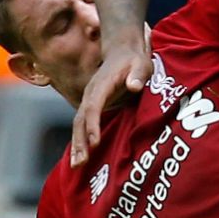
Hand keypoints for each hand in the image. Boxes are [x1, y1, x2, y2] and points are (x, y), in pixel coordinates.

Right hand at [70, 26, 151, 165]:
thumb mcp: (141, 63)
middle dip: (79, 141)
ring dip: (77, 145)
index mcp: (101, 85)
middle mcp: (90, 94)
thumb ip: (138, 74)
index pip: (93, 106)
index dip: (93, 125)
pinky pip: (83, 125)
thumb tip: (133, 86)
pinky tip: (81, 157)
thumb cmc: (135, 59)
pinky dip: (81, 141)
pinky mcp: (92, 106)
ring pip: (79, 124)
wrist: (122, 51)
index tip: (94, 143)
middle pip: (80, 119)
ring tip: (76, 166)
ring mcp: (89, 100)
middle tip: (80, 163)